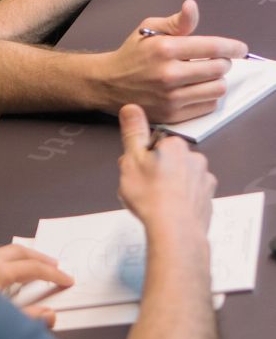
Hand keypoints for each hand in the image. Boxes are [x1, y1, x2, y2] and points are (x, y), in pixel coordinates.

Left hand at [0, 244, 73, 325]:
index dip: (53, 274)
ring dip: (19, 256)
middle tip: (54, 264)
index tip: (65, 279)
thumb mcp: (1, 326)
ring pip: (0, 251)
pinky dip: (1, 260)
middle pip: (18, 251)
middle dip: (39, 256)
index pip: (33, 269)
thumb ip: (29, 320)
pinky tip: (1, 272)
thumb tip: (49, 315)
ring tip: (30, 264)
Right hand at [101, 0, 247, 122]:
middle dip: (222, 63)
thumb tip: (192, 7)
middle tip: (215, 61)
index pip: (213, 47)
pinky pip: (207, 106)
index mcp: (165, 48)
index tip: (240, 49)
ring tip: (207, 76)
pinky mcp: (172, 115)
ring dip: (217, 81)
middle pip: (219, 69)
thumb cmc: (132, 54)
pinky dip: (208, 97)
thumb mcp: (149, 28)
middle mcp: (169, 74)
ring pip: (217, 89)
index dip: (232, 47)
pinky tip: (197, 89)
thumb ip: (177, 21)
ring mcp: (171, 97)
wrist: (108, 83)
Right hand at [117, 104, 215, 232]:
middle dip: (156, 171)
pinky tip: (168, 210)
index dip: (142, 158)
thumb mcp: (131, 159)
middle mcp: (194, 159)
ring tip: (155, 202)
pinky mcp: (207, 200)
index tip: (136, 170)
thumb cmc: (152, 196)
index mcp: (175, 146)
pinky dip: (181, 201)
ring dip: (169, 186)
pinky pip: (190, 195)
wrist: (174, 230)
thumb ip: (133, 132)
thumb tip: (131, 108)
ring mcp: (203, 180)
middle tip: (142, 187)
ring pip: (181, 178)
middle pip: (169, 160)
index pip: (155, 144)